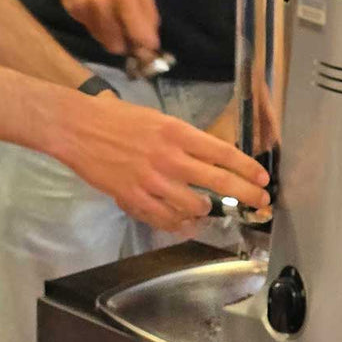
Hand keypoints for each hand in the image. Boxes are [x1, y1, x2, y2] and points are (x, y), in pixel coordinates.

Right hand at [48, 0, 159, 56]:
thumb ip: (148, 10)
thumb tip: (152, 40)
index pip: (139, 36)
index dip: (146, 46)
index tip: (148, 48)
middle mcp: (103, 6)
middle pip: (117, 47)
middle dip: (125, 44)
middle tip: (127, 34)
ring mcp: (84, 10)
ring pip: (101, 40)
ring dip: (109, 34)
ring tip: (109, 15)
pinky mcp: (70, 11)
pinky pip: (88, 28)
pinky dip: (95, 23)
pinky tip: (94, 6)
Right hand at [56, 92, 270, 232]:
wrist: (79, 128)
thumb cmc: (117, 118)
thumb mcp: (157, 120)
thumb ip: (182, 140)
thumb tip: (207, 157)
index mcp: (176, 132)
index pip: (222, 153)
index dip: (247, 168)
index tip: (262, 177)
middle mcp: (169, 157)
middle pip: (218, 181)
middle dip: (246, 194)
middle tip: (261, 201)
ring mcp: (153, 181)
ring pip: (195, 205)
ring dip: (206, 209)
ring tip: (209, 209)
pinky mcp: (135, 198)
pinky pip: (166, 219)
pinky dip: (180, 223)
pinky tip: (186, 222)